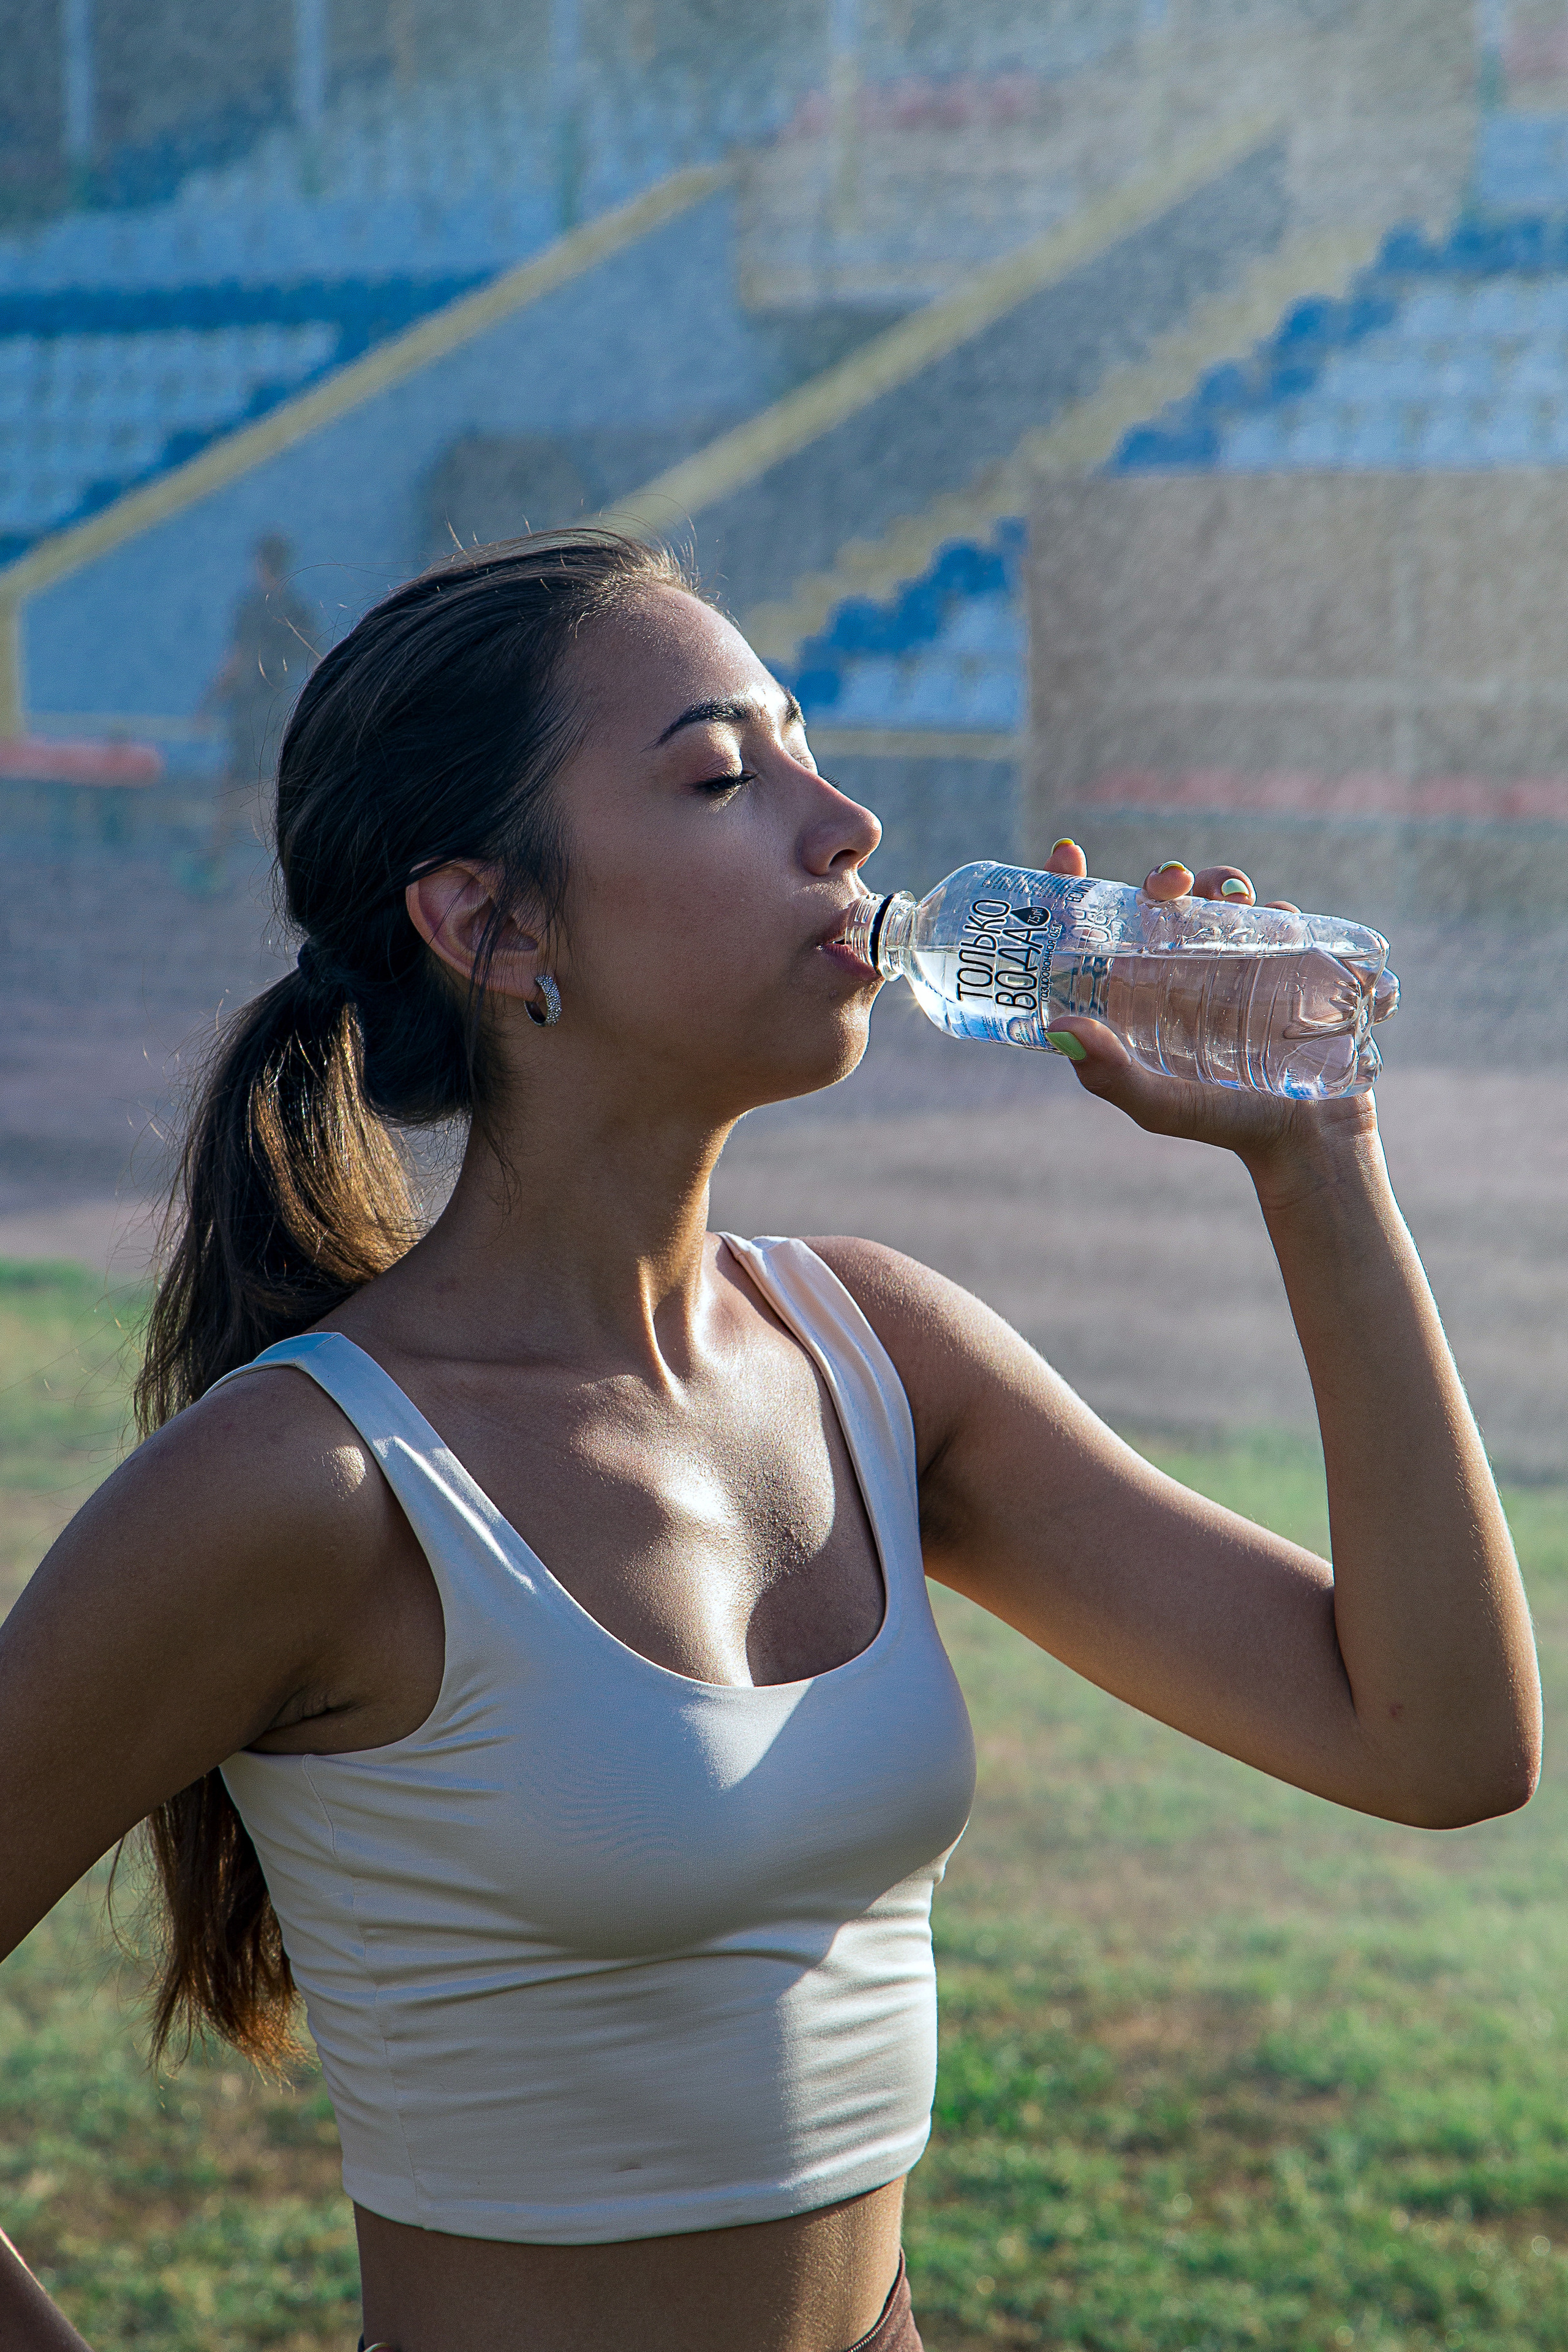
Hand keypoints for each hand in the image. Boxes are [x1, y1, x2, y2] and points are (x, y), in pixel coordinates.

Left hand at [1034, 839, 1378, 1187]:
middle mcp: (1188, 967)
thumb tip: (1058, 1028)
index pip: (1102, 927)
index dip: (1078, 885)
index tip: (1067, 854)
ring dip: (1226, 884)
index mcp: (1142, 990)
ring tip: (1238, 900)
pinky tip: (1291, 921)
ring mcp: (1241, 960)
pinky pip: (1291, 921)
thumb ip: (1109, 1075)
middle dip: (1168, 877)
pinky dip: (1293, 914)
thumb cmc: (1221, 1122)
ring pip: (1227, 899)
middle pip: (1167, 900)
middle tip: (1173, 884)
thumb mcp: (1158, 1105)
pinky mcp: (1292, 964)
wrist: (1305, 1142)